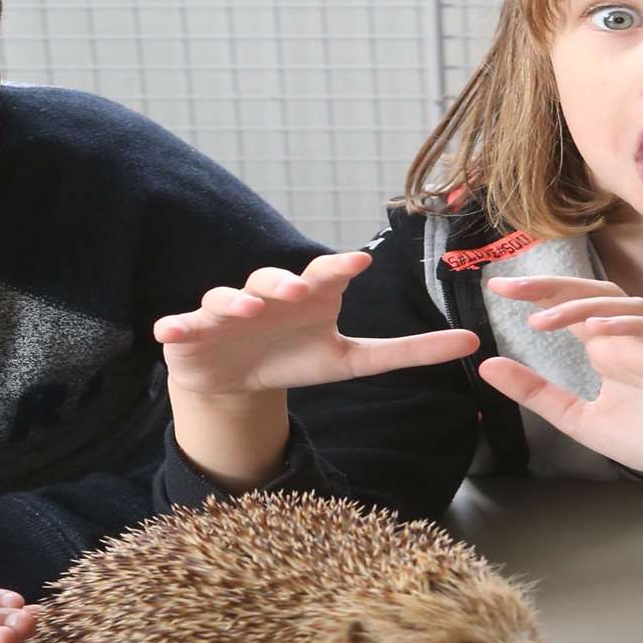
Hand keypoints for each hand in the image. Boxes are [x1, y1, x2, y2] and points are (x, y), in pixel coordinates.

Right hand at [153, 251, 477, 487]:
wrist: (236, 379)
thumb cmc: (294, 358)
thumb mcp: (352, 361)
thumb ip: (409, 351)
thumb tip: (475, 344)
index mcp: (308, 297)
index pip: (324, 275)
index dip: (338, 268)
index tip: (358, 264)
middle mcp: (267, 295)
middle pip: (274, 278)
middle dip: (284, 281)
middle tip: (298, 290)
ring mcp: (227, 311)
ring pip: (227, 295)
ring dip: (235, 298)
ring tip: (248, 307)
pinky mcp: (191, 331)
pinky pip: (181, 323)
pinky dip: (176, 324)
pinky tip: (168, 330)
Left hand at [476, 276, 642, 485]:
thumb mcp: (579, 419)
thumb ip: (537, 394)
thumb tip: (486, 366)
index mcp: (608, 346)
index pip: (569, 306)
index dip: (536, 293)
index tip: (497, 289)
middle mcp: (633, 335)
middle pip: (592, 294)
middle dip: (551, 287)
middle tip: (510, 287)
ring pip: (625, 305)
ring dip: (584, 308)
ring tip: (544, 320)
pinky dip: (633, 324)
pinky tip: (602, 330)